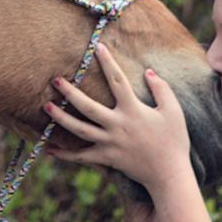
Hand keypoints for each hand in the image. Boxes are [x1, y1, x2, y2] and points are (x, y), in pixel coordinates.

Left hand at [45, 43, 192, 197]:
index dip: (107, 62)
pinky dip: (64, 154)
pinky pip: (81, 157)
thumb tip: (148, 71)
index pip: (117, 80)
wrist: (169, 175)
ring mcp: (109, 143)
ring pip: (79, 129)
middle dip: (70, 92)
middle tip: (55, 80)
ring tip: (46, 107)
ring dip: (61, 118)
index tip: (97, 47)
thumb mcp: (173, 111)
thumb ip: (161, 88)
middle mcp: (117, 125)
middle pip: (88, 106)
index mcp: (133, 110)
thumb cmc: (174, 141)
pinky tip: (48, 149)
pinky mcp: (106, 158)